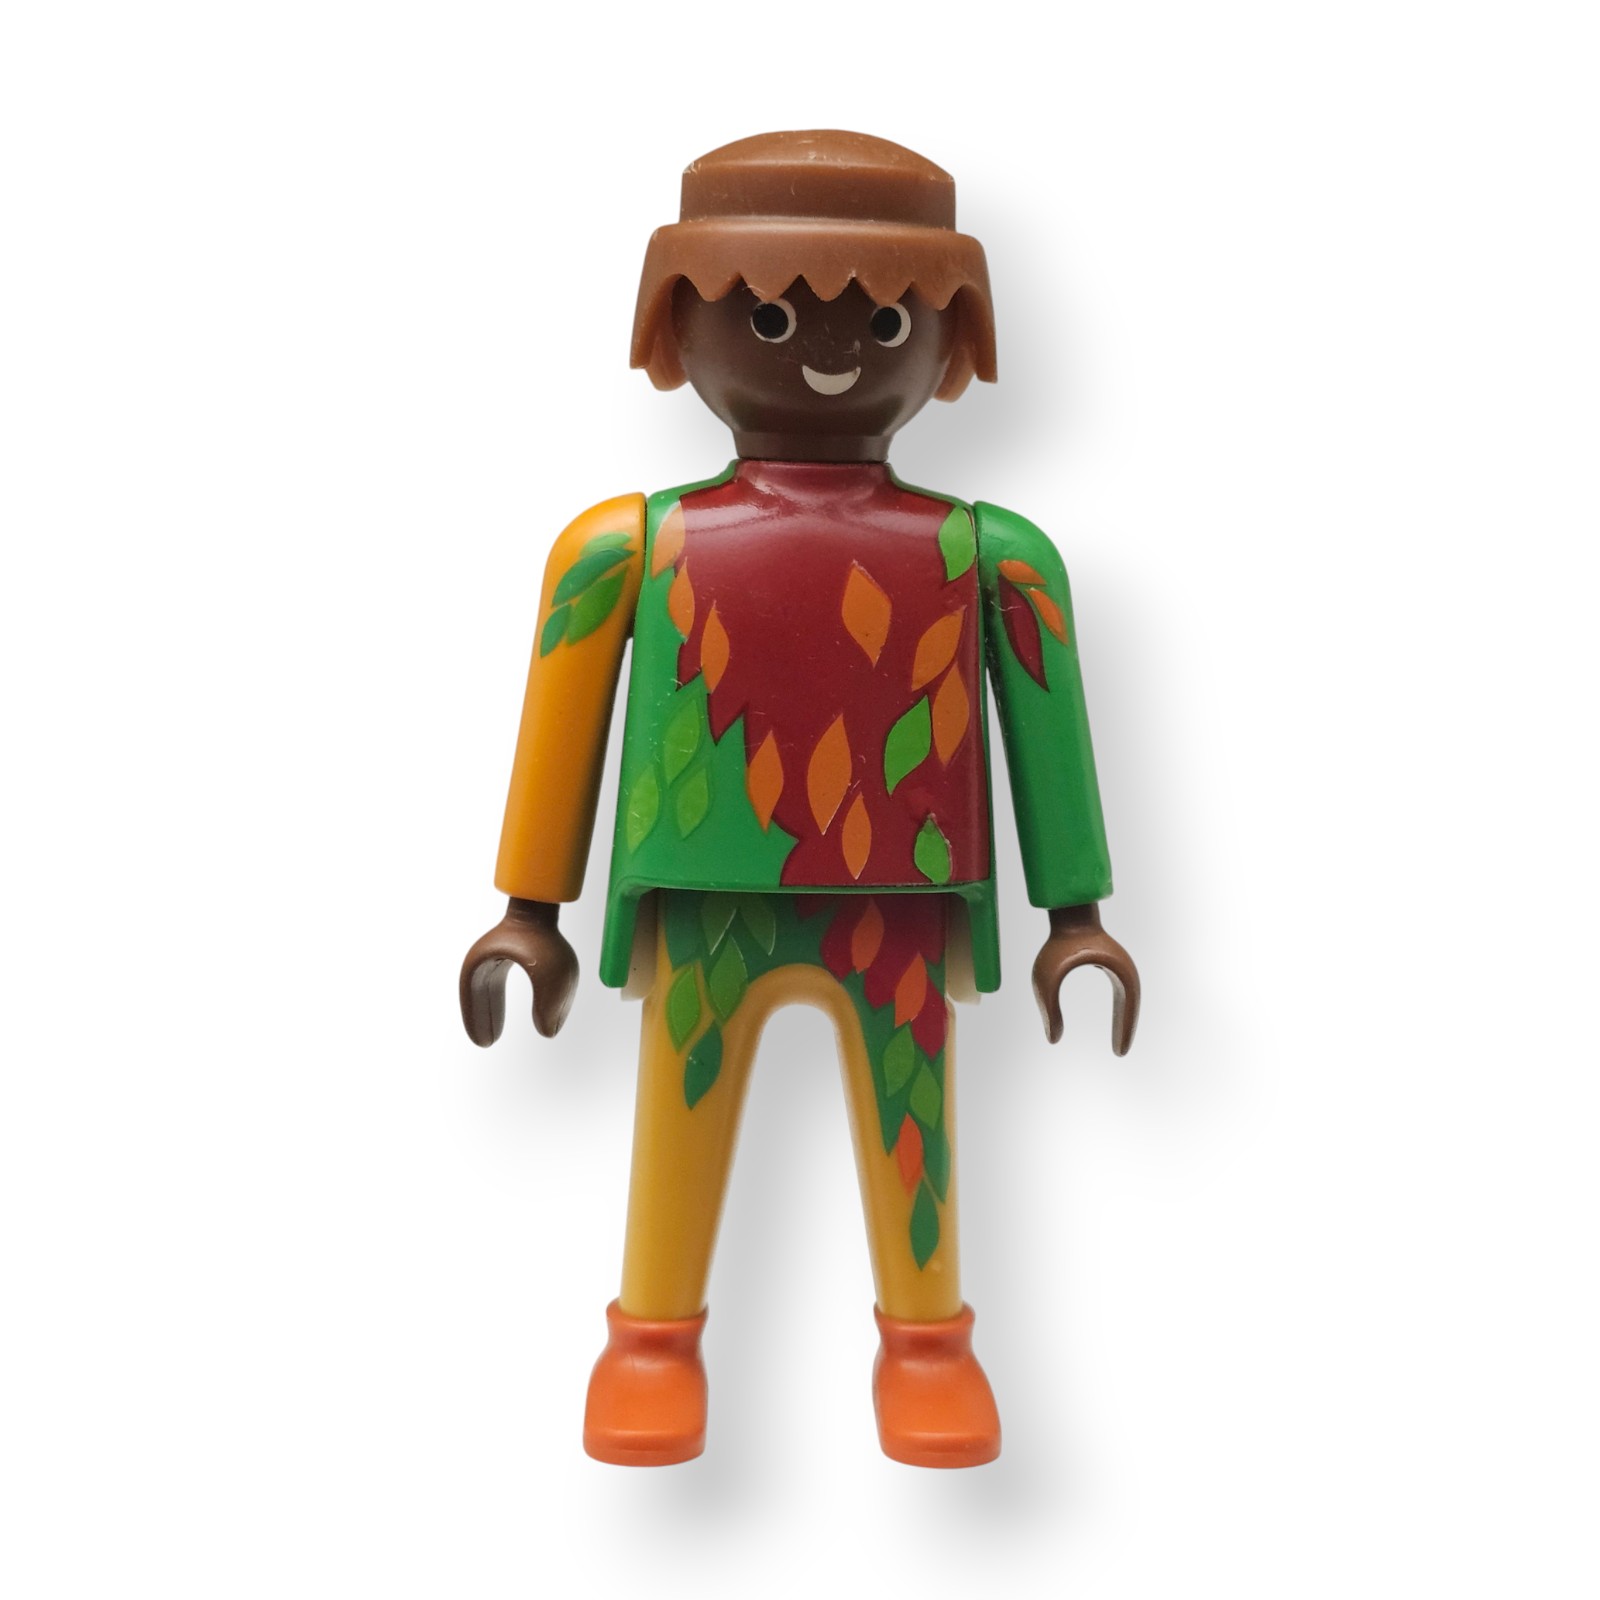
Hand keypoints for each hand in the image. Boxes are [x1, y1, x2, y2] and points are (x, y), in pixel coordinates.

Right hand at [459, 898, 579, 1045]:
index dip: (475, 1020)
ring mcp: (496, 955)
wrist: (544, 906)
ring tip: (493, 1037)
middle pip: (477, 996)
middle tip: (486, 1044)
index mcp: (481, 964)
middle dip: (482, 1020)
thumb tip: (548, 1033)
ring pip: (487, 991)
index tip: (483, 1043)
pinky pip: (497, 984)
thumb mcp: (551, 975)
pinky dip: (498, 1001)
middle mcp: (485, 959)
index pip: (472, 997)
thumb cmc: (543, 938)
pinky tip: (505, 1014)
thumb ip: (551, 1005)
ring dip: (490, 1012)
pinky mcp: (509, 953)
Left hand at [1031, 903, 1140, 1054]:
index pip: (1128, 1008)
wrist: (1067, 914)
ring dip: (1124, 1020)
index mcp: (1118, 972)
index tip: (1119, 1052)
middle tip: (1120, 1053)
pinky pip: (1122, 993)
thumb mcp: (1047, 979)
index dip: (1124, 1031)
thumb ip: (1049, 1009)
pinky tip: (1116, 1023)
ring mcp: (1118, 966)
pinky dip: (1121, 1010)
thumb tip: (1053, 1039)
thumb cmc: (1057, 944)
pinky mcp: (1110, 964)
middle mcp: (1123, 969)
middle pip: (1131, 1006)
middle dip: (1125, 1029)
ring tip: (1119, 1044)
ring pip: (1128, 1000)